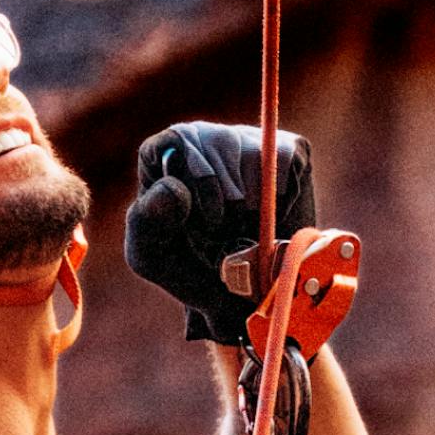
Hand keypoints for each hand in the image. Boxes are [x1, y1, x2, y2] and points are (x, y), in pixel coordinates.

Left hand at [126, 122, 316, 344]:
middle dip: (228, 195)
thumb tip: (174, 187)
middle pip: (220, 140)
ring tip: (247, 227)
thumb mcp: (152, 257)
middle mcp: (206, 139)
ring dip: (256, 198)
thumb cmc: (189, 271)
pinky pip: (288, 157)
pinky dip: (284, 196)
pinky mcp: (287, 150)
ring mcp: (248, 140)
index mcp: (164, 156)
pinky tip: (273, 216)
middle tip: (227, 231)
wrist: (241, 296)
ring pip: (256, 150)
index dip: (197, 180)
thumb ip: (146, 223)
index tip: (209, 220)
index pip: (177, 141)